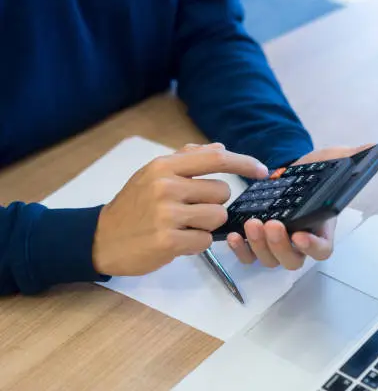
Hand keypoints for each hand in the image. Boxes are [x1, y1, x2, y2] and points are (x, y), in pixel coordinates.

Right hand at [92, 143, 267, 275]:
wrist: (101, 238)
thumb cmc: (133, 205)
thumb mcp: (152, 174)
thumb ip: (187, 159)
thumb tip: (220, 148)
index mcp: (164, 166)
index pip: (216, 158)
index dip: (244, 163)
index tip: (262, 171)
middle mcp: (166, 186)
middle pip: (222, 193)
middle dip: (213, 204)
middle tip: (190, 211)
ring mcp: (166, 214)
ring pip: (217, 217)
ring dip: (207, 225)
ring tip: (184, 226)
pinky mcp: (167, 241)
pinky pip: (205, 241)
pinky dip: (197, 243)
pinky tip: (178, 241)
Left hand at [227, 144, 377, 270]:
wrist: (287, 170)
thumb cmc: (313, 170)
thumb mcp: (334, 159)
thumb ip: (357, 157)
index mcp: (320, 227)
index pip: (323, 250)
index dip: (313, 247)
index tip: (301, 235)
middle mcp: (299, 241)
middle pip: (293, 260)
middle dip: (280, 246)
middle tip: (271, 224)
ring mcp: (277, 243)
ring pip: (269, 260)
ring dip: (259, 246)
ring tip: (252, 223)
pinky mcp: (256, 240)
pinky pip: (248, 257)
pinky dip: (241, 251)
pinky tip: (236, 234)